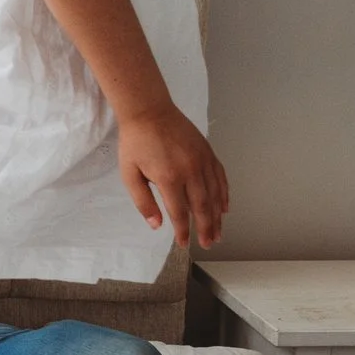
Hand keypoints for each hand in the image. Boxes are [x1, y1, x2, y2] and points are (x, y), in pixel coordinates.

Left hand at [117, 103, 228, 248]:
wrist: (149, 111)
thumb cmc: (135, 142)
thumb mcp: (129, 174)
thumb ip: (143, 201)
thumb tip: (157, 225)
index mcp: (169, 178)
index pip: (179, 212)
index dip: (183, 231)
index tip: (185, 244)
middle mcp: (190, 171)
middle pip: (202, 207)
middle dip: (206, 228)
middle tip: (209, 244)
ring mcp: (202, 161)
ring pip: (214, 194)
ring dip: (217, 216)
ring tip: (218, 233)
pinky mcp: (208, 152)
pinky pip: (220, 177)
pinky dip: (224, 194)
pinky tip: (224, 207)